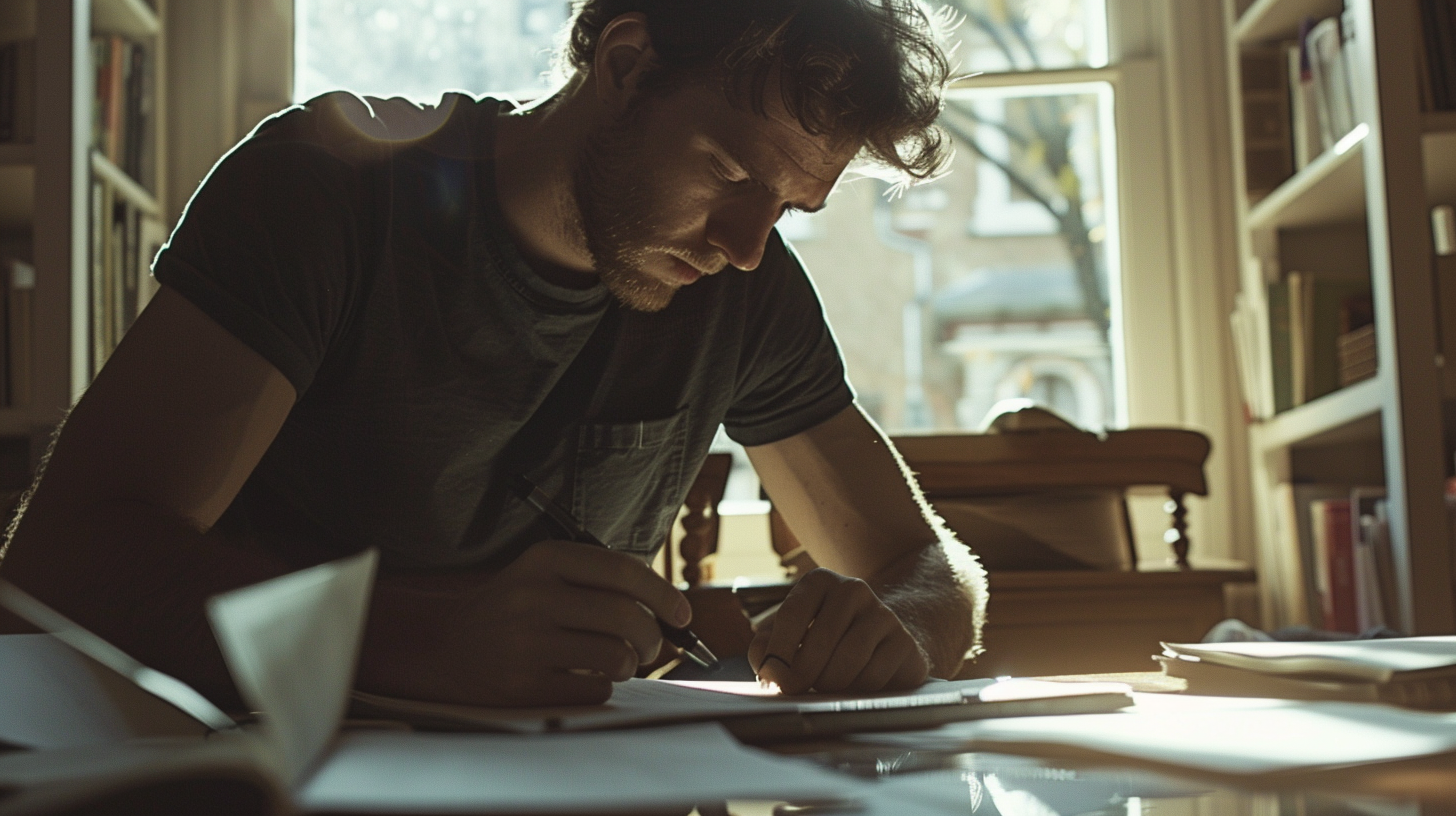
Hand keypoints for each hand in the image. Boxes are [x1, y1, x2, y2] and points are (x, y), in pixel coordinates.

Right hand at [363, 539, 691, 706]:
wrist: (443, 645)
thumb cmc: (512, 608)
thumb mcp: (544, 574)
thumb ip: (599, 580)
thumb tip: (669, 609)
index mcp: (545, 559)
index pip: (624, 571)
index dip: (664, 594)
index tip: (682, 614)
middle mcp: (535, 596)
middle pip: (628, 618)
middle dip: (653, 638)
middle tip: (651, 647)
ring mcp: (526, 642)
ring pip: (617, 656)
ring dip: (629, 664)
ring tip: (616, 662)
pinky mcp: (523, 685)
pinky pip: (595, 688)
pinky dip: (603, 686)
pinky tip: (584, 677)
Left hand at [747, 568, 928, 694]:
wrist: (875, 639)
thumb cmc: (819, 639)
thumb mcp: (786, 635)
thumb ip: (765, 648)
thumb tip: (768, 671)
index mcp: (819, 581)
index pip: (792, 616)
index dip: (777, 652)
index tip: (771, 676)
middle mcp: (853, 589)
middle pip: (820, 642)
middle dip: (801, 675)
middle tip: (793, 689)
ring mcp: (883, 614)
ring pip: (848, 662)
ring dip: (829, 684)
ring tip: (823, 685)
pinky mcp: (904, 643)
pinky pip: (874, 678)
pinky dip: (857, 691)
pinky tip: (852, 686)